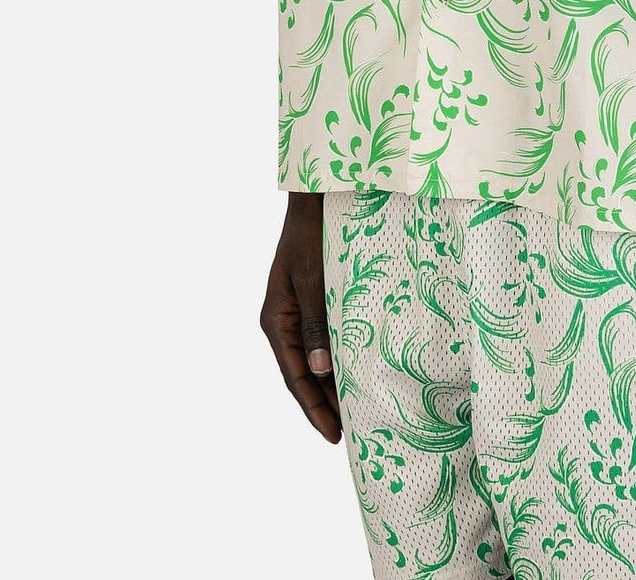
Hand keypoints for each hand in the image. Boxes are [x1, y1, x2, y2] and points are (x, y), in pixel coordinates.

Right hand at [260, 191, 340, 441]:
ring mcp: (301, 312)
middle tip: (351, 434)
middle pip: (305, 374)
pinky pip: (327, 339)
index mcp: (276, 320)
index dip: (314, 408)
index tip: (333, 437)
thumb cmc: (312, 235)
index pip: (294, 377)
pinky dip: (341, 359)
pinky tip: (359, 371)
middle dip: (325, 404)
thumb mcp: (313, 280)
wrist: (318, 199)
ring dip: (334, 384)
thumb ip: (316, 323)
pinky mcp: (317, 302)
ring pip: (317, 359)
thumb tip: (320, 370)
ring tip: (357, 412)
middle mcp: (286, 321)